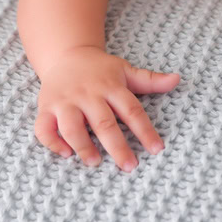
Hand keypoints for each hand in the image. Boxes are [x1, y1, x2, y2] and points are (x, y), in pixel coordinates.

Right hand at [34, 45, 179, 171]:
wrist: (66, 54)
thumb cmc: (100, 70)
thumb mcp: (125, 71)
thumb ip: (150, 79)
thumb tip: (178, 80)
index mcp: (110, 87)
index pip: (131, 110)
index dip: (145, 130)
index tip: (157, 149)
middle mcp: (88, 94)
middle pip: (104, 122)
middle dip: (117, 146)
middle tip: (129, 166)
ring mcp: (65, 101)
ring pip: (72, 127)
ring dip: (83, 146)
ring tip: (95, 162)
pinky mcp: (46, 108)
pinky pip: (44, 128)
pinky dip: (52, 142)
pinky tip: (65, 154)